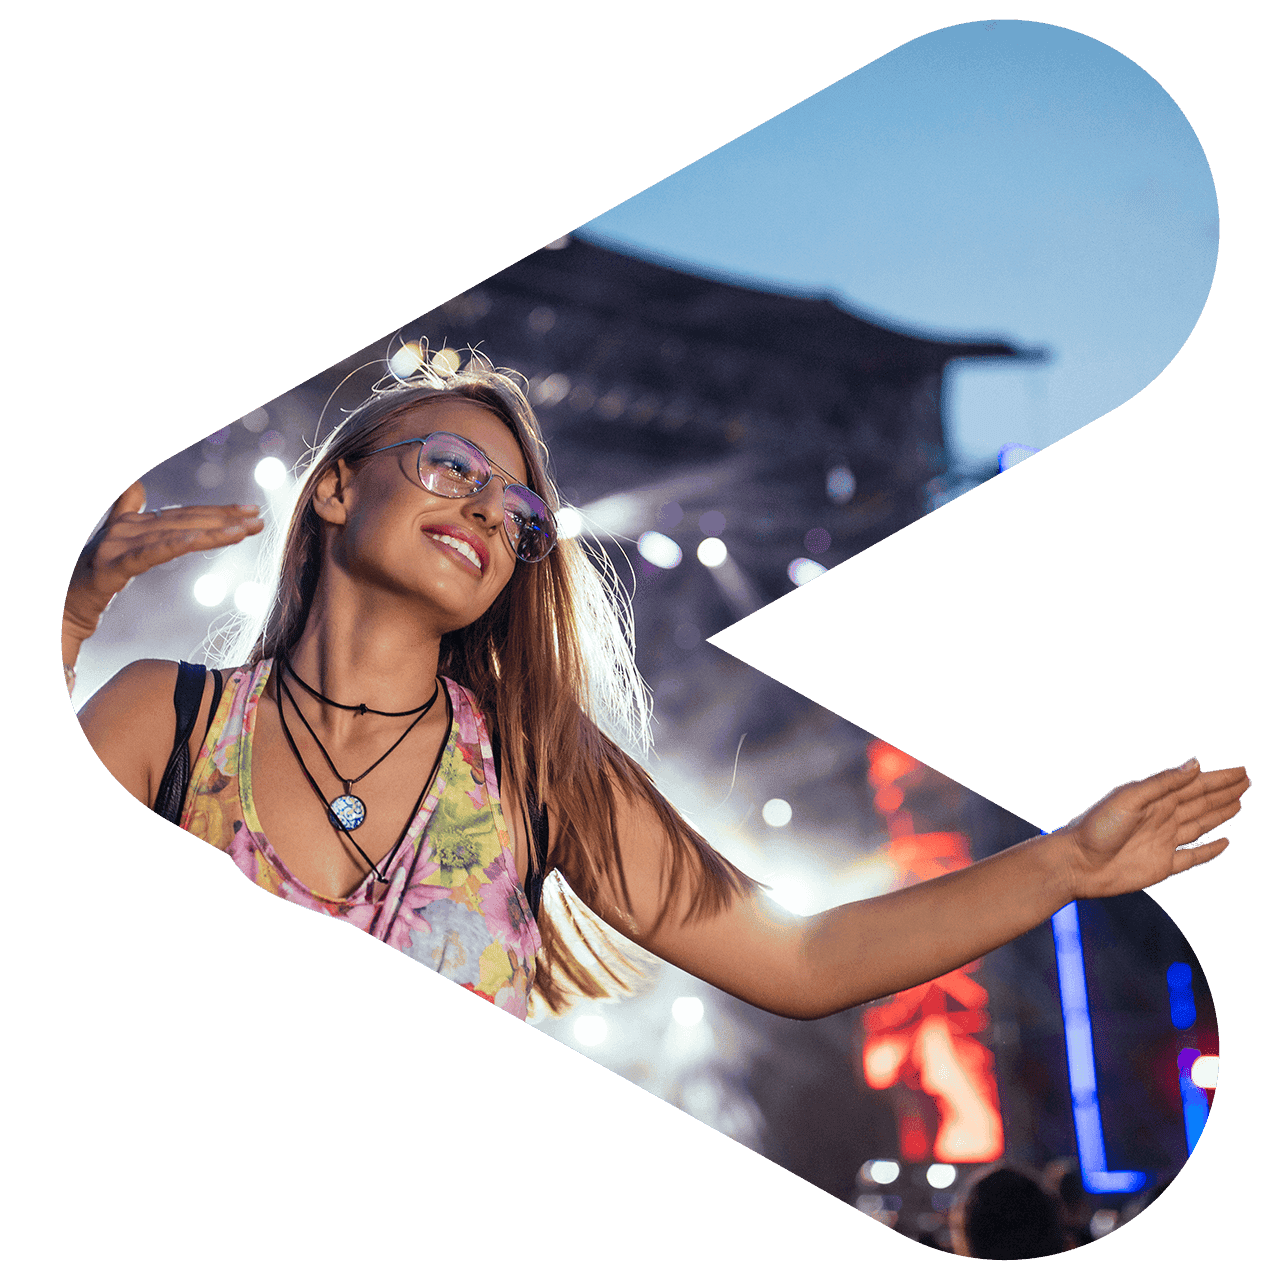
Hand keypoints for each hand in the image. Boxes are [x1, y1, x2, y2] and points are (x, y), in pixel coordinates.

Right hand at [63, 481, 264, 655]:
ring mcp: (117, 544)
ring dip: (213, 531)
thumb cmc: (91, 577)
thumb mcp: (115, 544)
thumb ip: (125, 509)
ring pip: (174, 534)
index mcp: (133, 523)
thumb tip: (135, 482)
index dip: (218, 510)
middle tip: (259, 518)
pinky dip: (176, 544)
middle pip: (185, 520)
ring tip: (245, 530)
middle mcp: (126, 528)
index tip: (250, 510)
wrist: (61, 607)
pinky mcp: (111, 566)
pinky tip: (201, 540)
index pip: (184, 514)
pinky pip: (150, 554)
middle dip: (225, 519)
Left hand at [1061, 759, 1249, 898]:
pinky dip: (1210, 850)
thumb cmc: (1096, 827)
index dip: (1218, 778)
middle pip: (1200, 802)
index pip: (1193, 784)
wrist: (1077, 863)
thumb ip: (1162, 783)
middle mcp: (1162, 817)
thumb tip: (1195, 764)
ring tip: (1239, 802)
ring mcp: (1163, 841)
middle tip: (1247, 780)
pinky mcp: (1163, 865)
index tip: (1241, 770)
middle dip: (1223, 791)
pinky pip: (1193, 856)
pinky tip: (1224, 843)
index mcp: (1154, 798)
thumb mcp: (1129, 798)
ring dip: (1220, 814)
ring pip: (1200, 824)